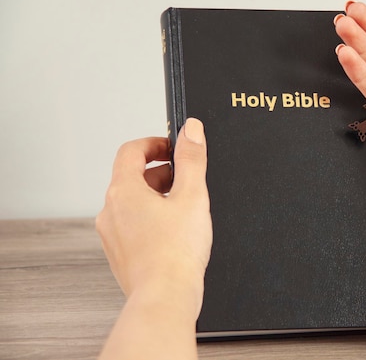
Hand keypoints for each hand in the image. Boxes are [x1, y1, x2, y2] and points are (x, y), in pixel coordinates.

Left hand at [96, 118, 211, 316]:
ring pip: (133, 203)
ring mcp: (112, 235)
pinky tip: (175, 233)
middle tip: (186, 181)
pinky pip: (133, 226)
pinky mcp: (120, 254)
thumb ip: (192, 158)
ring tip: (184, 209)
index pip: (130, 151)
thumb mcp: (193, 195)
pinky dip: (152, 220)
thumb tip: (190, 130)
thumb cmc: (176, 253)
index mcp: (123, 191)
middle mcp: (110, 211)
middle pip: (132, 177)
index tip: (172, 148)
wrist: (166, 297)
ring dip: (157, 197)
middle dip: (161, 173)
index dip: (154, 144)